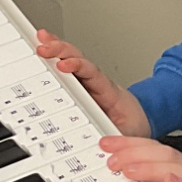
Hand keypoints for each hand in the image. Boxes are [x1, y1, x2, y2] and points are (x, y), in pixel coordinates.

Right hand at [35, 29, 149, 136]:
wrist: (140, 119)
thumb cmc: (132, 123)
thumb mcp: (128, 133)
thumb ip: (117, 137)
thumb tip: (105, 143)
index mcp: (107, 91)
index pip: (91, 74)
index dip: (77, 67)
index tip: (64, 65)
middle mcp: (95, 82)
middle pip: (77, 60)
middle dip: (61, 51)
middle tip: (44, 47)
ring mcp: (86, 83)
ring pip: (71, 60)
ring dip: (56, 48)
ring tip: (41, 39)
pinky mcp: (79, 86)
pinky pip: (66, 69)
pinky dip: (55, 57)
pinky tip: (44, 48)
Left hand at [100, 136, 181, 181]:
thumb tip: (130, 179)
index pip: (155, 150)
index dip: (130, 144)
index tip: (107, 143)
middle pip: (163, 153)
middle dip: (134, 150)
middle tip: (109, 154)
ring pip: (177, 169)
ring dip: (151, 166)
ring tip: (128, 167)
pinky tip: (169, 180)